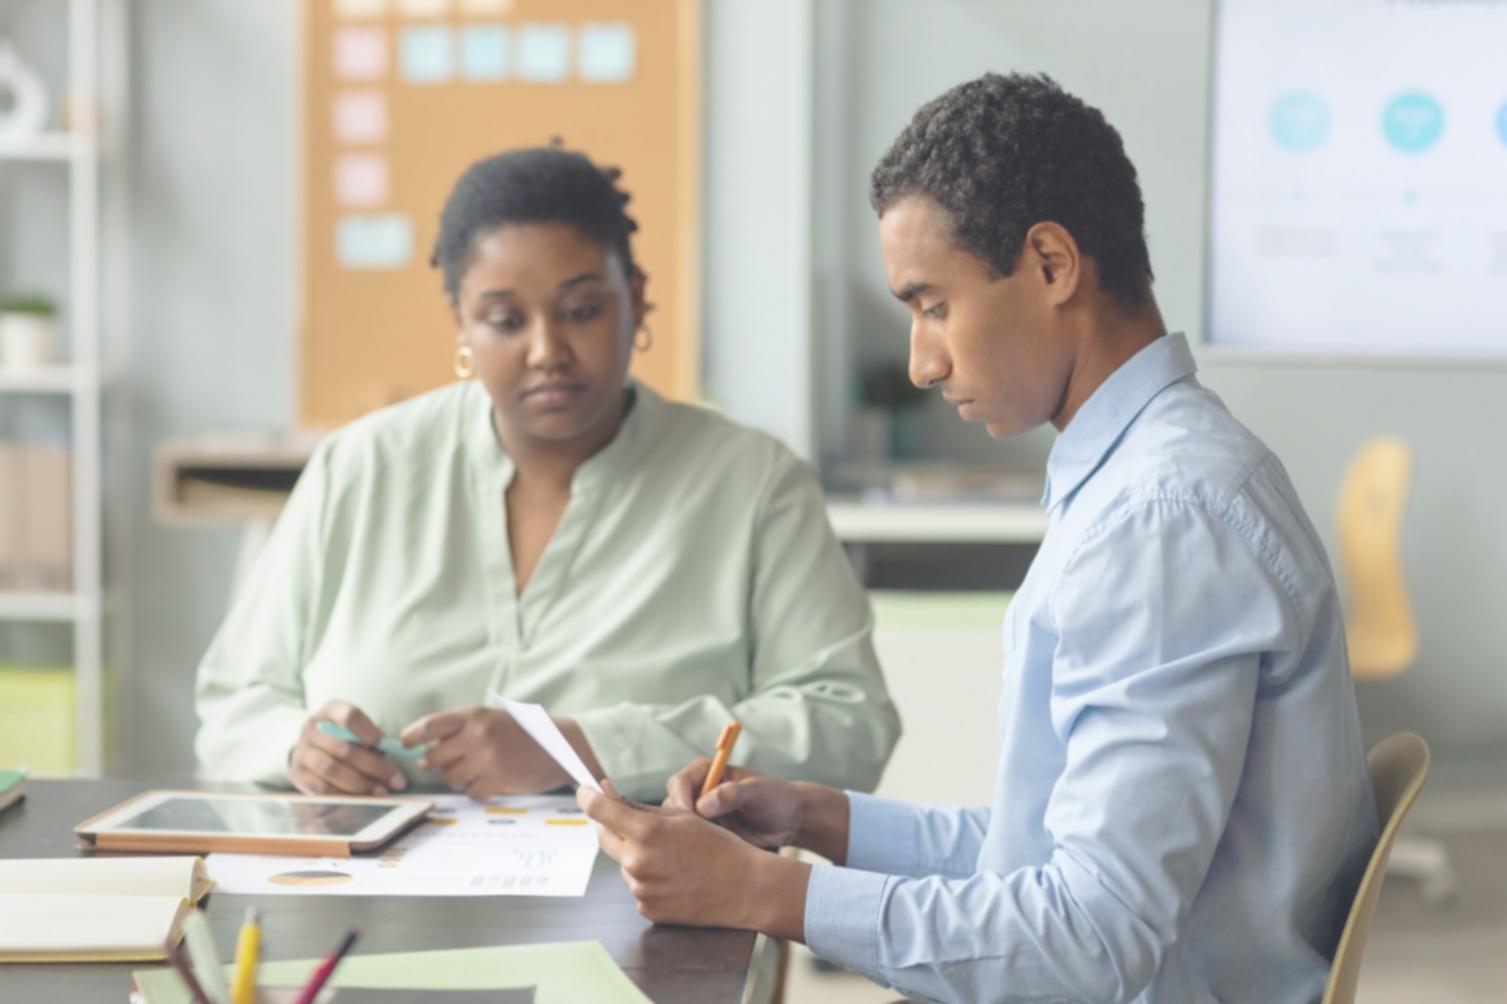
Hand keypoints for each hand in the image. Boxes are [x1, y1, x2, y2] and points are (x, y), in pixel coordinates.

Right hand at [289, 700, 407, 795]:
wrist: (311, 748)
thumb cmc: (345, 737)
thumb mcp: (359, 730)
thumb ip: (373, 741)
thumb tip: (388, 760)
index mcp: (331, 710)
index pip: (349, 715)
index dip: (367, 730)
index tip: (381, 743)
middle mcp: (312, 728)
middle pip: (343, 748)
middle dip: (373, 767)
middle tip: (395, 780)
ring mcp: (302, 751)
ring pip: (332, 770)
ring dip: (360, 784)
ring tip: (380, 791)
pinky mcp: (298, 773)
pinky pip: (321, 788)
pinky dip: (344, 795)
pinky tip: (361, 798)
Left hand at [400, 706, 601, 799]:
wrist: (559, 744)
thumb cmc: (522, 731)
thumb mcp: (490, 719)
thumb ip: (459, 732)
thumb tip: (422, 756)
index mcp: (474, 715)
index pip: (429, 725)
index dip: (410, 737)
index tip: (404, 744)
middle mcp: (478, 735)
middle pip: (434, 757)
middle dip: (436, 764)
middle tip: (449, 762)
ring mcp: (488, 759)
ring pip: (451, 778)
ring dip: (458, 779)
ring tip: (475, 771)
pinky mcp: (499, 779)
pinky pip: (471, 792)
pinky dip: (476, 791)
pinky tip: (488, 782)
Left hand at [579, 781, 809, 938]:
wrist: (745, 887)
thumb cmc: (718, 845)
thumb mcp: (682, 816)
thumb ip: (640, 807)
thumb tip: (606, 793)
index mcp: (646, 831)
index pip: (599, 809)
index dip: (588, 796)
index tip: (584, 790)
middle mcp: (637, 861)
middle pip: (603, 837)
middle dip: (610, 824)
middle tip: (627, 818)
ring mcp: (640, 888)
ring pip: (624, 863)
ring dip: (636, 854)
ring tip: (672, 856)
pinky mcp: (647, 908)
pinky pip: (638, 886)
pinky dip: (649, 878)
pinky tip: (675, 876)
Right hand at [664, 758, 805, 851]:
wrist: (789, 822)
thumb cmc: (776, 798)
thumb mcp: (759, 792)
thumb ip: (733, 793)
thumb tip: (704, 804)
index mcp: (707, 771)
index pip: (680, 782)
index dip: (680, 799)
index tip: (690, 817)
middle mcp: (698, 792)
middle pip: (670, 806)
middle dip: (675, 823)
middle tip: (689, 839)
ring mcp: (699, 816)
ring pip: (675, 828)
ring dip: (682, 840)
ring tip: (698, 853)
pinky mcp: (704, 836)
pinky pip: (688, 844)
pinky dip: (690, 852)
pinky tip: (702, 862)